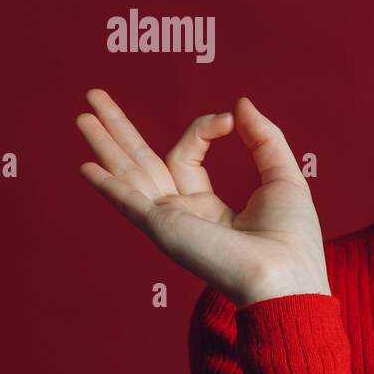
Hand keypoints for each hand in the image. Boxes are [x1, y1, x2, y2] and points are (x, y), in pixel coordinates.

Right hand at [75, 88, 329, 308]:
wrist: (286, 276)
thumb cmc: (291, 238)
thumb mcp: (282, 175)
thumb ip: (263, 137)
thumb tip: (240, 103)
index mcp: (207, 207)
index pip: (186, 154)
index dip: (203, 128)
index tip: (229, 120)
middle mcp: (181, 214)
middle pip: (140, 161)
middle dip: (117, 129)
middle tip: (94, 97)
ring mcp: (168, 221)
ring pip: (129, 173)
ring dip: (104, 145)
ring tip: (82, 116)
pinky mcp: (163, 228)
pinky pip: (129, 202)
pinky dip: (107, 186)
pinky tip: (85, 168)